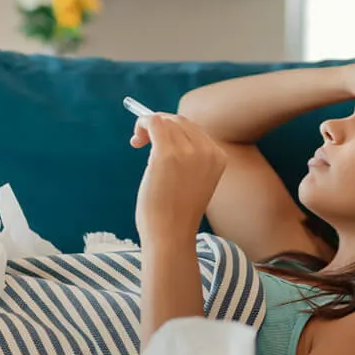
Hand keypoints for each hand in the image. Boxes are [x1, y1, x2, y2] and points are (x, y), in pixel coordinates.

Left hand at [132, 113, 227, 242]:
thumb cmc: (177, 213)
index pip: (194, 129)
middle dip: (160, 124)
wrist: (171, 235)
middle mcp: (207, 151)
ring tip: (138, 142)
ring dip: (148, 126)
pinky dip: (141, 124)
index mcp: (218, 157)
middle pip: (180, 121)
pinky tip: (135, 140)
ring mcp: (188, 152)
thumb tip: (163, 130)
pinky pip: (153, 122)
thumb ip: (189, 158)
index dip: (173, 129)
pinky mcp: (166, 154)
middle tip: (143, 140)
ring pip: (166, 120)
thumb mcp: (194, 181)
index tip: (157, 141)